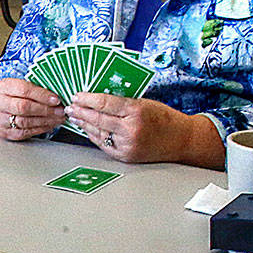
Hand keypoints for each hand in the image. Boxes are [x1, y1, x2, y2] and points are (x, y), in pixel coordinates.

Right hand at [0, 77, 65, 140]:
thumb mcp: (23, 85)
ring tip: (58, 118)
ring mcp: (1, 119)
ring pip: (25, 122)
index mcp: (4, 87)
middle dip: (45, 110)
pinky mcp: (6, 132)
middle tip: (60, 111)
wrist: (0, 108)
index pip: (24, 90)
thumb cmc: (16, 95)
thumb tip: (57, 96)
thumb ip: (37, 88)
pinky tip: (50, 125)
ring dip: (45, 121)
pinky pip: (25, 132)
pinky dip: (40, 129)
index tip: (56, 100)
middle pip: (23, 107)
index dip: (42, 95)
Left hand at [65, 92, 190, 162]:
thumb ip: (122, 103)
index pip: (105, 103)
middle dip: (81, 112)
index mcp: (136, 111)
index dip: (87, 99)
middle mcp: (130, 129)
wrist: (182, 140)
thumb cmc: (165, 119)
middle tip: (70, 107)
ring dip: (84, 124)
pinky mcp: (125, 156)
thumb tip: (98, 99)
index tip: (77, 96)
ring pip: (98, 133)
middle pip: (98, 119)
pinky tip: (87, 129)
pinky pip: (104, 144)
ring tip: (75, 117)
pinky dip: (93, 136)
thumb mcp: (144, 103)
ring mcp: (127, 145)